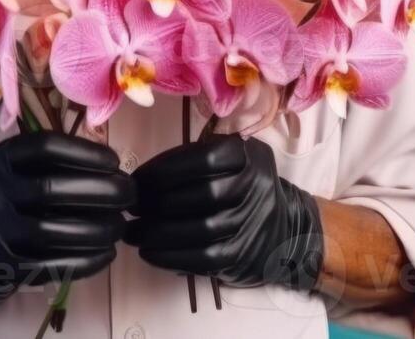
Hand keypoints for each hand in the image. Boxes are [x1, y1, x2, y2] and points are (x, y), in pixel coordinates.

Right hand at [0, 131, 134, 329]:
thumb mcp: (7, 169)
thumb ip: (43, 161)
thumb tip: (107, 163)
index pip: (44, 148)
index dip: (85, 153)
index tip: (114, 161)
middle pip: (52, 190)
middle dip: (100, 191)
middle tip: (128, 193)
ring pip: (53, 232)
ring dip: (97, 229)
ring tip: (120, 225)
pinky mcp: (6, 267)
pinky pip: (53, 265)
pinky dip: (86, 260)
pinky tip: (106, 253)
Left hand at [124, 134, 323, 290]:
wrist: (283, 226)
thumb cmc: (241, 185)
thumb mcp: (230, 156)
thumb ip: (196, 156)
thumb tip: (143, 177)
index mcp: (248, 156)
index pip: (203, 159)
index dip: (163, 169)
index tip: (136, 180)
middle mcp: (255, 188)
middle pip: (201, 195)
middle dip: (157, 202)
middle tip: (130, 206)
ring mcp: (251, 224)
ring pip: (201, 230)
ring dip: (158, 232)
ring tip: (131, 231)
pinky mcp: (242, 255)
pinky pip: (203, 259)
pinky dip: (171, 257)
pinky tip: (148, 252)